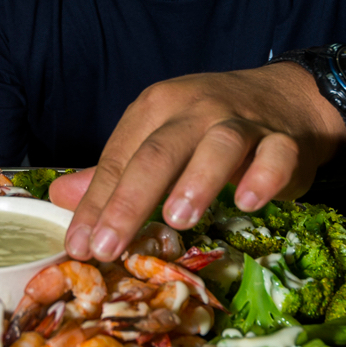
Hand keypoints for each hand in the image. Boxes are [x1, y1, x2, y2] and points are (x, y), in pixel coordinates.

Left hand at [62, 64, 343, 261]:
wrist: (285, 99)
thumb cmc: (208, 126)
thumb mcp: (158, 139)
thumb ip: (115, 171)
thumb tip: (60, 197)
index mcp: (156, 109)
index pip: (119, 158)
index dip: (96, 204)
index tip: (79, 246)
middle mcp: (194, 110)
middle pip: (158, 153)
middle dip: (130, 202)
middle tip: (109, 246)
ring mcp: (241, 122)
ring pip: (218, 146)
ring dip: (197, 181)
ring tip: (178, 219)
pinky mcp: (283, 141)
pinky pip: (275, 155)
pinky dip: (262, 177)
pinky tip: (247, 202)